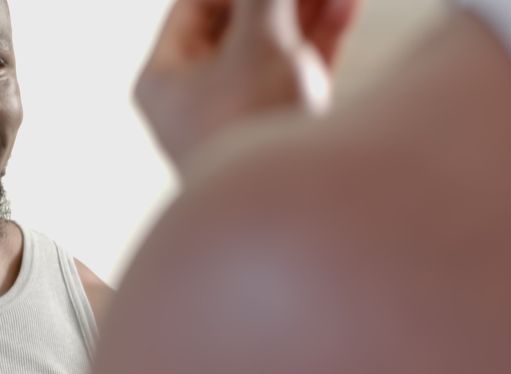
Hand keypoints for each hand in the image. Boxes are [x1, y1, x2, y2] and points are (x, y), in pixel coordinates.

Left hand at [136, 0, 361, 165]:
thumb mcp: (257, 45)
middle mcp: (197, 99)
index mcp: (166, 80)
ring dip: (304, 10)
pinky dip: (319, 37)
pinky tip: (344, 6)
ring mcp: (241, 115)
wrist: (293, 216)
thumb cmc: (254, 132)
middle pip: (237, 22)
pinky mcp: (280, 130)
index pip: (195, 6)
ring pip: (273, 43)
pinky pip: (297, 70)